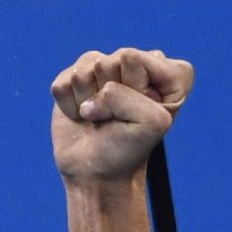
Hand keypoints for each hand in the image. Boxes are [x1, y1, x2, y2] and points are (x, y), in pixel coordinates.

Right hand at [51, 48, 193, 181]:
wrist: (95, 174)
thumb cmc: (128, 150)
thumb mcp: (149, 123)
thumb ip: (127, 94)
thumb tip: (87, 94)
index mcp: (168, 74)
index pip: (133, 57)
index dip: (131, 89)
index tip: (138, 114)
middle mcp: (138, 65)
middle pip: (109, 62)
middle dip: (109, 95)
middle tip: (116, 119)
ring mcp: (104, 70)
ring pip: (84, 70)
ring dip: (87, 102)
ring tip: (98, 119)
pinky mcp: (74, 80)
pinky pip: (64, 82)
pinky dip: (69, 105)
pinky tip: (81, 117)